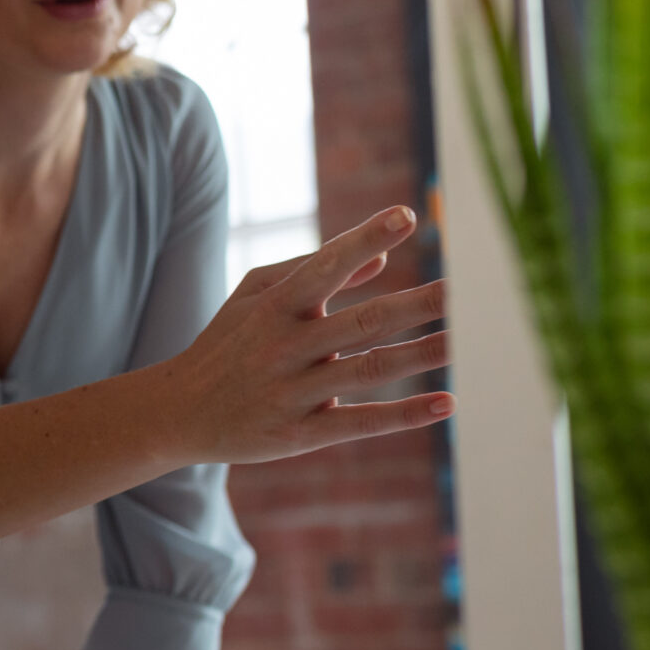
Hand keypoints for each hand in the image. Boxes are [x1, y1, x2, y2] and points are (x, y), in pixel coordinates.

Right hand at [156, 205, 453, 465]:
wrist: (178, 412)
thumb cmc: (226, 343)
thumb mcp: (253, 296)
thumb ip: (312, 271)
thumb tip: (383, 260)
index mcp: (276, 306)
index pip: (325, 267)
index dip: (364, 240)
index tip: (405, 216)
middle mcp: (286, 346)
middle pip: (364, 321)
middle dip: (418, 304)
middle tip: (469, 288)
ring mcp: (295, 391)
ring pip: (370, 369)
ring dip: (424, 354)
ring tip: (471, 340)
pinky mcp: (301, 433)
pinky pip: (361, 421)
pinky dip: (405, 414)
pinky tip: (447, 403)